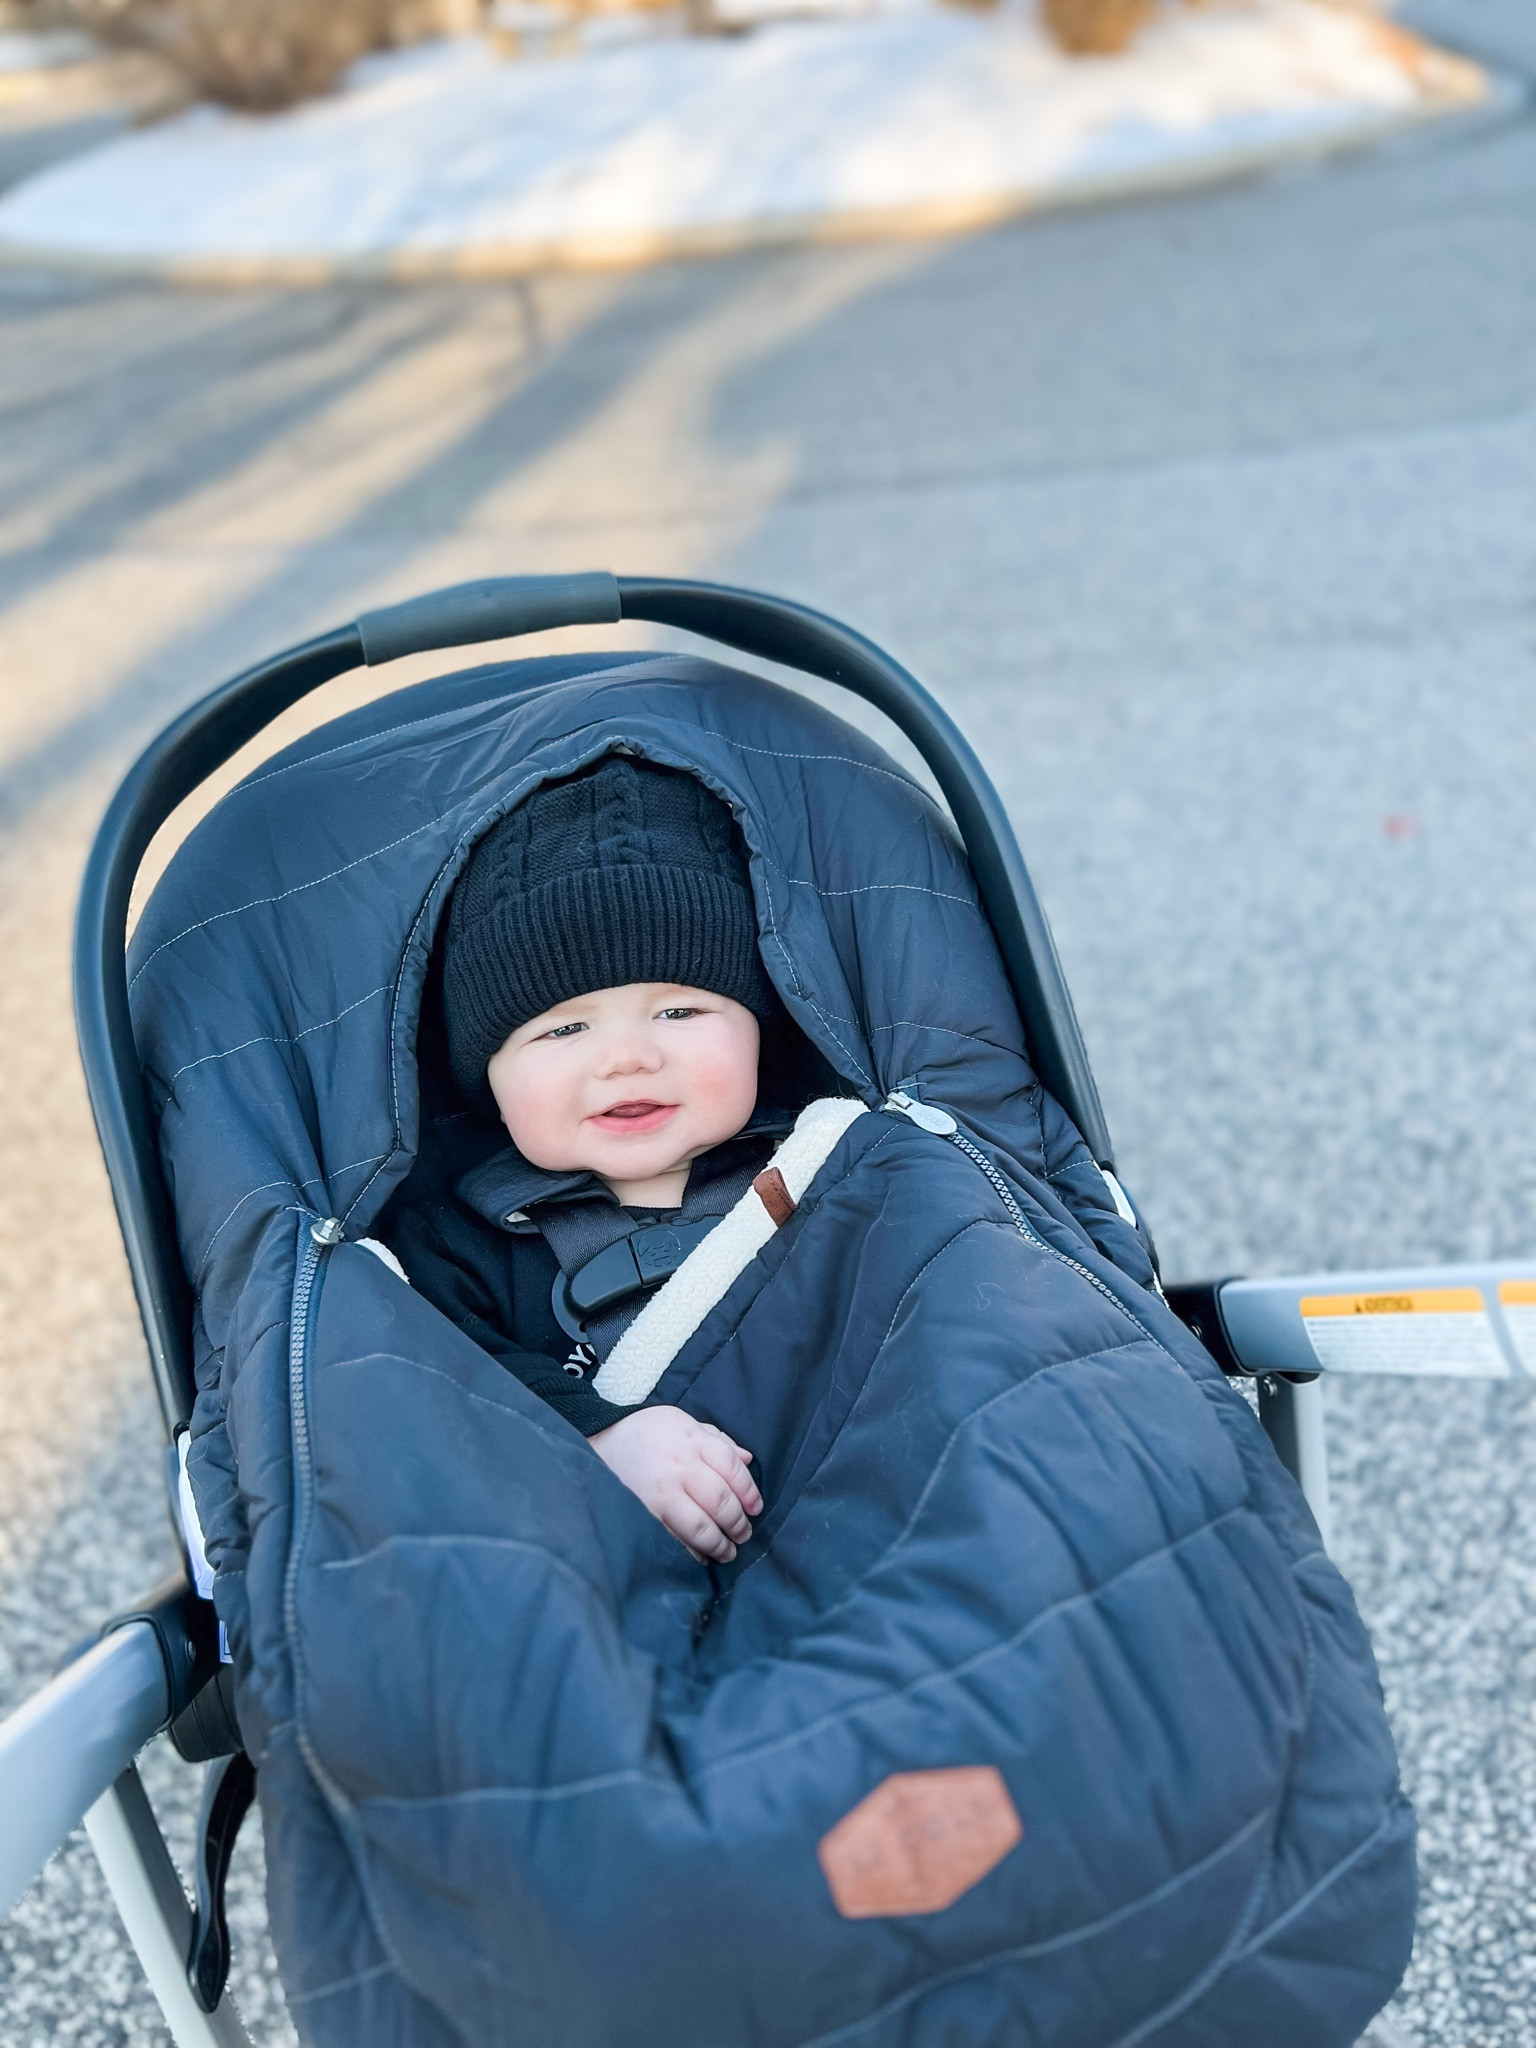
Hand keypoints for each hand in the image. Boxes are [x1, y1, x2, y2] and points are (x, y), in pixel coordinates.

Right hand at [590, 1407, 762, 1562]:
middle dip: (738, 1523)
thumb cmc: (650, 1432)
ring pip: (700, 1526)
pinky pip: (674, 1539)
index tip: (755, 1508)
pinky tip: (701, 1556)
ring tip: (728, 1551)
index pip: (732, 1467)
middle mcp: (679, 1466)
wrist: (602, 1438)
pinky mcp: (644, 1513)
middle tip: (744, 1534)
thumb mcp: (686, 1423)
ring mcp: (660, 1492)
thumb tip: (748, 1460)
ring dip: (719, 1543)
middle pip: (720, 1500)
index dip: (749, 1491)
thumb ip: (717, 1441)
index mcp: (693, 1440)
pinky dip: (692, 1552)